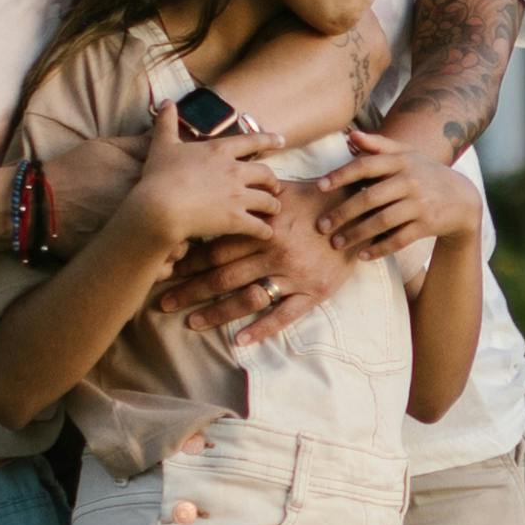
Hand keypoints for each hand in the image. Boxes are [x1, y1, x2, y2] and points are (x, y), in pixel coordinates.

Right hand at [115, 106, 273, 257]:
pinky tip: (267, 234)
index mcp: (220, 150)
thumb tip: (165, 102)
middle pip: (266, 173)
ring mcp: (238, 196)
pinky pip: (259, 227)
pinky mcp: (236, 220)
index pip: (252, 141)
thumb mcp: (162, 144)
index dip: (269, 140)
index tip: (281, 140)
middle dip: (273, 181)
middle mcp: (235, 171)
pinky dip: (265, 231)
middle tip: (275, 186)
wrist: (160, 206)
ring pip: (268, 201)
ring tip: (274, 210)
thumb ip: (166, 122)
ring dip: (273, 206)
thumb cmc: (159, 175)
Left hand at [172, 179, 351, 348]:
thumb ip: (251, 194)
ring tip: (190, 324)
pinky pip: (285, 315)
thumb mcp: (282, 189)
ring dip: (215, 312)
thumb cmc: (317, 198)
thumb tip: (219, 183)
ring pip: (247, 297)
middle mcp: (274, 251)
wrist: (361, 210)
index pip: (217, 247)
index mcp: (262, 227)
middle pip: (223, 274)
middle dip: (190, 290)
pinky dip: (262, 329)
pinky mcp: (314, 291)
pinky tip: (240, 341)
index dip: (189, 261)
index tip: (166, 270)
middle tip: (163, 303)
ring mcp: (294, 274)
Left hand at [315, 114, 457, 262]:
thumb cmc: (426, 174)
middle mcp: (411, 181)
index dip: (341, 175)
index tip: (319, 186)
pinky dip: (379, 248)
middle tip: (322, 226)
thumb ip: (378, 145)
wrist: (463, 199)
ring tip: (337, 243)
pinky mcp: (428, 225)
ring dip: (356, 234)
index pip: (366, 166)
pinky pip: (399, 239)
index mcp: (402, 161)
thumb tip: (350, 136)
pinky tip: (362, 255)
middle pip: (370, 197)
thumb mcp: (407, 155)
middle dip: (343, 213)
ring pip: (382, 221)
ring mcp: (420, 204)